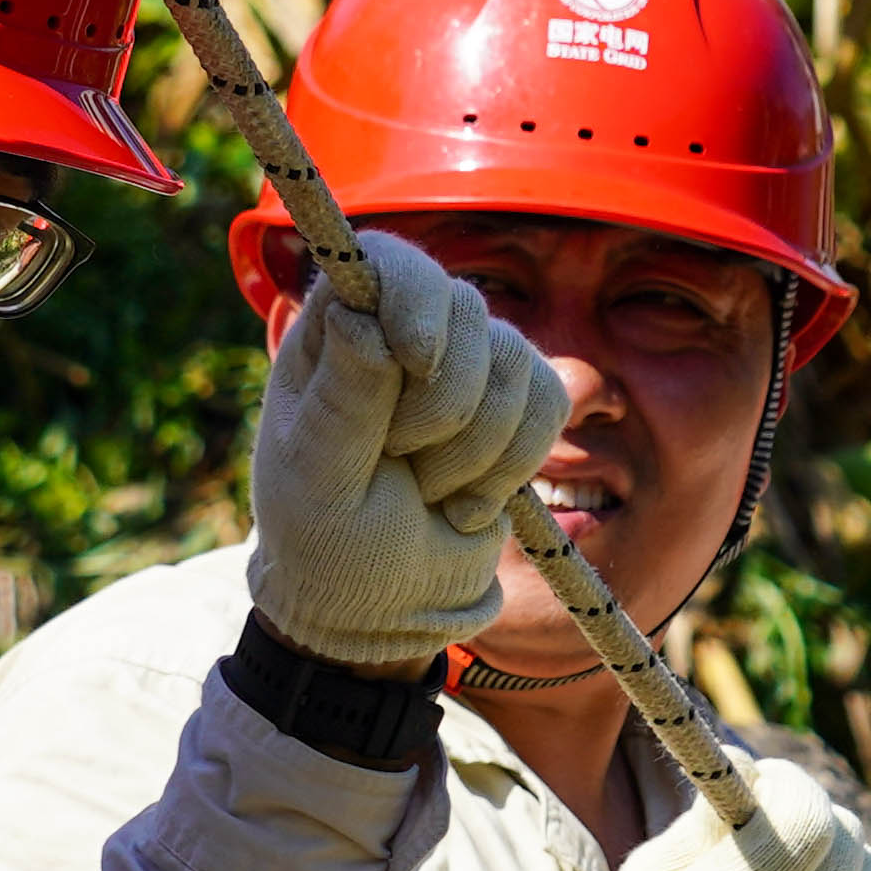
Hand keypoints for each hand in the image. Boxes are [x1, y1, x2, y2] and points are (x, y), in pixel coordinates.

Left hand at [245, 232, 552, 675]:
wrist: (387, 609)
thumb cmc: (331, 546)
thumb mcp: (320, 481)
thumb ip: (344, 399)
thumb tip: (364, 314)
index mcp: (335, 333)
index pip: (388, 261)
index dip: (415, 298)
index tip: (416, 360)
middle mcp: (401, 331)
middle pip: (464, 310)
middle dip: (444, 407)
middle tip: (399, 462)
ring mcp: (465, 363)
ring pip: (514, 360)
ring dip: (475, 450)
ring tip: (427, 490)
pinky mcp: (515, 405)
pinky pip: (551, 400)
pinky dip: (515, 463)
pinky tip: (467, 501)